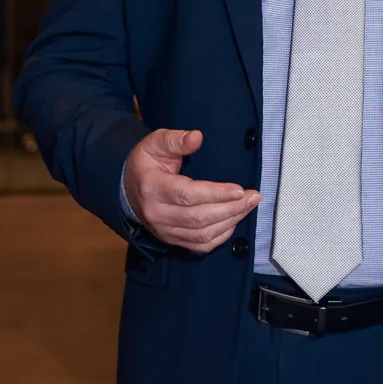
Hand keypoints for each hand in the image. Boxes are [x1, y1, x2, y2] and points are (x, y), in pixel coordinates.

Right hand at [124, 129, 259, 253]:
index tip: (239, 189)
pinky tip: (234, 220)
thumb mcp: (155, 143)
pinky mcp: (172, 240)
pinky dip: (221, 236)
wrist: (129, 188)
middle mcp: (158, 214)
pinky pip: (200, 245)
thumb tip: (197, 137)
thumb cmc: (146, 164)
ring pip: (202, 234)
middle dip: (231, 208)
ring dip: (230, 221)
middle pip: (199, 217)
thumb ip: (175, 139)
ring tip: (248, 205)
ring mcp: (165, 230)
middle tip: (253, 196)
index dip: (215, 194)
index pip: (187, 195)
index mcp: (152, 188)